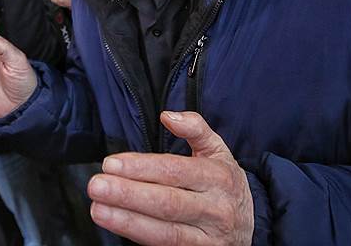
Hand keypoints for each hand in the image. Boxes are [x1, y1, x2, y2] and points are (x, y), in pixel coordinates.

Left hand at [87, 111, 253, 245]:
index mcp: (218, 177)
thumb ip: (195, 128)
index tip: (111, 164)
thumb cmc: (225, 184)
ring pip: (165, 232)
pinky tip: (118, 225)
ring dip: (127, 221)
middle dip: (128, 195)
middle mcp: (215, 209)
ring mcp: (208, 237)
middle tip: (97, 186)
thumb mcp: (218, 151)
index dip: (141, 168)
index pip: (175, 171)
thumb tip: (168, 116)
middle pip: (167, 203)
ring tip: (99, 209)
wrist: (252, 224)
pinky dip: (139, 235)